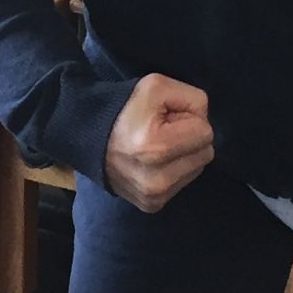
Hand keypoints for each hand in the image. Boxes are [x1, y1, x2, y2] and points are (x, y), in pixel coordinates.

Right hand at [103, 73, 213, 213]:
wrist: (86, 136)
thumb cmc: (123, 108)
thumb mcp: (158, 86)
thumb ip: (193, 99)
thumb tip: (205, 121)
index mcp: (157, 148)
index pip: (205, 132)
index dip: (188, 118)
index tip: (166, 116)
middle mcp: (157, 180)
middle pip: (206, 153)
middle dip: (189, 138)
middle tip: (162, 130)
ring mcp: (154, 197)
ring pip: (197, 169)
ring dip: (183, 155)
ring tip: (157, 146)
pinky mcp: (152, 206)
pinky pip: (183, 183)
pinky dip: (173, 170)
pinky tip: (153, 161)